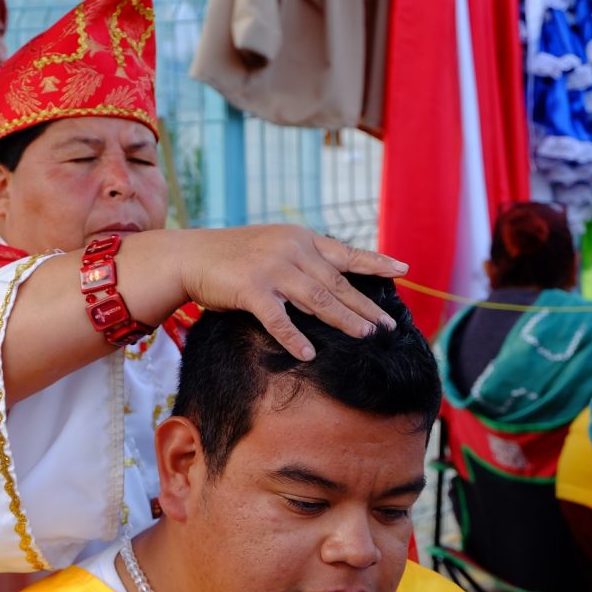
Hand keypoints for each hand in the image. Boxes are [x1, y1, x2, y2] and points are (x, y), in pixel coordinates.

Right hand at [179, 224, 408, 360]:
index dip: (375, 262)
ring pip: (318, 300)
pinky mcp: (251, 289)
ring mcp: (272, 269)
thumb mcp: (271, 248)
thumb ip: (299, 262)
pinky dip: (294, 337)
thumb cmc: (230, 257)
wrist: (189, 256)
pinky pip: (279, 319)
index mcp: (299, 239)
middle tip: (389, 324)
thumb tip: (328, 286)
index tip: (403, 268)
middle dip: (366, 306)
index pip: (345, 253)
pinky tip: (309, 353)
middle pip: (337, 283)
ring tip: (366, 337)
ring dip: (344, 320)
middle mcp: (292, 250)